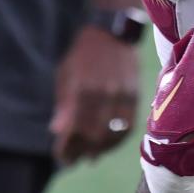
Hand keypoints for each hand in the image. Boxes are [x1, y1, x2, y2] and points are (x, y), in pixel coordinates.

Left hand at [50, 25, 138, 164]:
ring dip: (103, 149)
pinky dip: (120, 138)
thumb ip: (64, 104)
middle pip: (95, 135)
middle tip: (75, 160)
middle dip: (83, 151)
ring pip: (115, 133)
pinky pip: (130, 124)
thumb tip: (57, 131)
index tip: (62, 157)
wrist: (112, 32)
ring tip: (93, 155)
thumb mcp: (65, 75)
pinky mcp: (136, 93)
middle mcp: (105, 94)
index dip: (67, 147)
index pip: (74, 129)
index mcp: (83, 90)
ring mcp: (123, 95)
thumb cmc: (82, 54)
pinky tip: (111, 142)